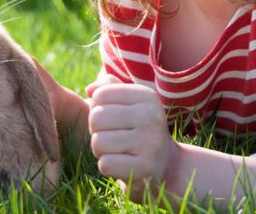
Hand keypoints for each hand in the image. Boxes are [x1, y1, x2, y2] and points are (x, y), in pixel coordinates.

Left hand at [87, 77, 178, 198]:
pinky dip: (107, 167)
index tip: (113, 120)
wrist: (165, 163)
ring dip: (101, 150)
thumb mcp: (128, 103)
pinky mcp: (145, 167)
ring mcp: (150, 142)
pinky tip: (122, 164)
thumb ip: (107, 88)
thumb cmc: (137, 129)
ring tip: (117, 150)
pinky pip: (105, 164)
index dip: (97, 109)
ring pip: (98, 142)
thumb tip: (90, 90)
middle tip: (112, 137)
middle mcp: (151, 116)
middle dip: (97, 130)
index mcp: (146, 96)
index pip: (100, 95)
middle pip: (97, 118)